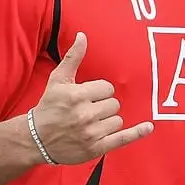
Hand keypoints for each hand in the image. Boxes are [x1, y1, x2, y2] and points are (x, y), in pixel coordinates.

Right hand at [31, 32, 151, 163]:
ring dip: (108, 121)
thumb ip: (73, 57)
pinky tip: (148, 127)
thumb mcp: (58, 80)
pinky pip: (123, 138)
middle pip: (114, 104)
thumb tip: (83, 35)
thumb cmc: (49, 107)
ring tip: (91, 123)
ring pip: (117, 120)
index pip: (107, 88)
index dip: (99, 92)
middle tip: (88, 111)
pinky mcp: (96, 148)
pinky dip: (137, 133)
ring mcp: (91, 133)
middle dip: (104, 106)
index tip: (88, 97)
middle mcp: (85, 115)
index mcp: (77, 96)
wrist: (36, 139)